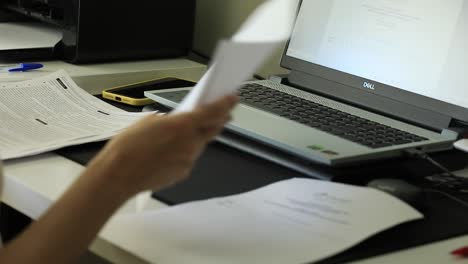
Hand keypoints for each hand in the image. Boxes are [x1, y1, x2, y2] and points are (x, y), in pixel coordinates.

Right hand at [88, 95, 237, 196]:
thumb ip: (170, 121)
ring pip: (200, 145)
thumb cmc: (129, 147)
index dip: (225, 104)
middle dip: (219, 121)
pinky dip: (184, 153)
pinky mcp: (183, 172)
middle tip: (224, 114)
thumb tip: (177, 122)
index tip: (233, 98)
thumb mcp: (149, 121)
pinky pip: (189, 159)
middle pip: (213, 129)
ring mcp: (189, 159)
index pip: (212, 112)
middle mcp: (191, 143)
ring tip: (181, 136)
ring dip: (198, 138)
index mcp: (182, 125)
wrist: (120, 174)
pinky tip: (168, 154)